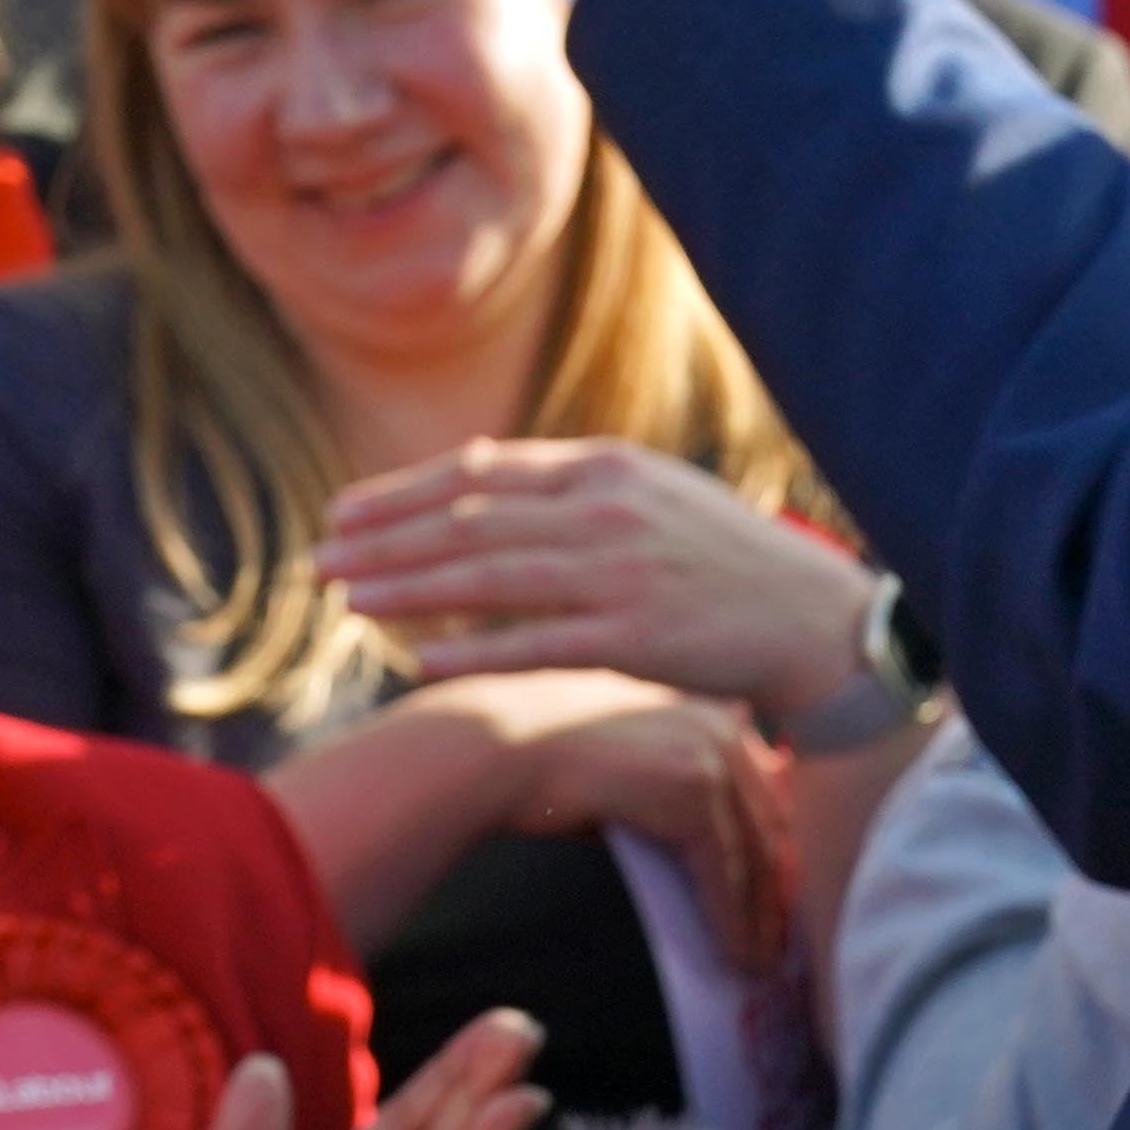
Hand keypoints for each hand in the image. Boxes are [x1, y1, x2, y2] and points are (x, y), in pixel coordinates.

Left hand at [320, 437, 875, 725]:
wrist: (810, 619)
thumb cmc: (723, 558)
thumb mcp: (649, 493)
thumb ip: (567, 485)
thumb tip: (480, 473)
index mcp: (602, 467)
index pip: (478, 474)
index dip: (402, 495)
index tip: (344, 513)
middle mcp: (603, 511)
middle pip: (467, 523)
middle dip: (384, 542)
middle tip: (319, 561)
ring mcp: (619, 574)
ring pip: (488, 581)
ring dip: (409, 591)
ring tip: (348, 602)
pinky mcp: (635, 638)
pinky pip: (535, 646)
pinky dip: (473, 651)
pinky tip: (417, 661)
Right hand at [485, 679, 794, 973]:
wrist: (493, 744)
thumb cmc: (535, 756)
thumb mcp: (618, 761)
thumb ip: (659, 787)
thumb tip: (683, 847)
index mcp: (703, 707)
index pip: (760, 786)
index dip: (768, 845)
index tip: (772, 893)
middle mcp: (719, 724)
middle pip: (767, 821)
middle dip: (774, 886)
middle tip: (776, 937)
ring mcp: (711, 757)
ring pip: (753, 853)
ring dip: (760, 917)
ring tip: (760, 962)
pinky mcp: (694, 796)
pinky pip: (725, 874)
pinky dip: (732, 923)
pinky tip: (737, 958)